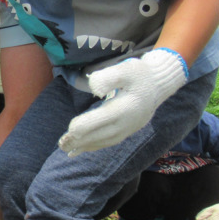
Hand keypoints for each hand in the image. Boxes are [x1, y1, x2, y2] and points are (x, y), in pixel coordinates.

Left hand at [59, 48, 186, 156]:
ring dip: (83, 146)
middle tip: (61, 144)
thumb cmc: (139, 75)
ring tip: (66, 149)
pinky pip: (107, 142)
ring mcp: (126, 130)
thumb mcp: (126, 69)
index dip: (82, 127)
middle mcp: (125, 124)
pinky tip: (79, 150)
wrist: (158, 84)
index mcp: (123, 109)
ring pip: (102, 142)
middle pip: (97, 136)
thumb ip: (109, 77)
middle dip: (78, 141)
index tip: (69, 129)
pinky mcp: (125, 131)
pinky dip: (93, 146)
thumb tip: (95, 89)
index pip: (97, 122)